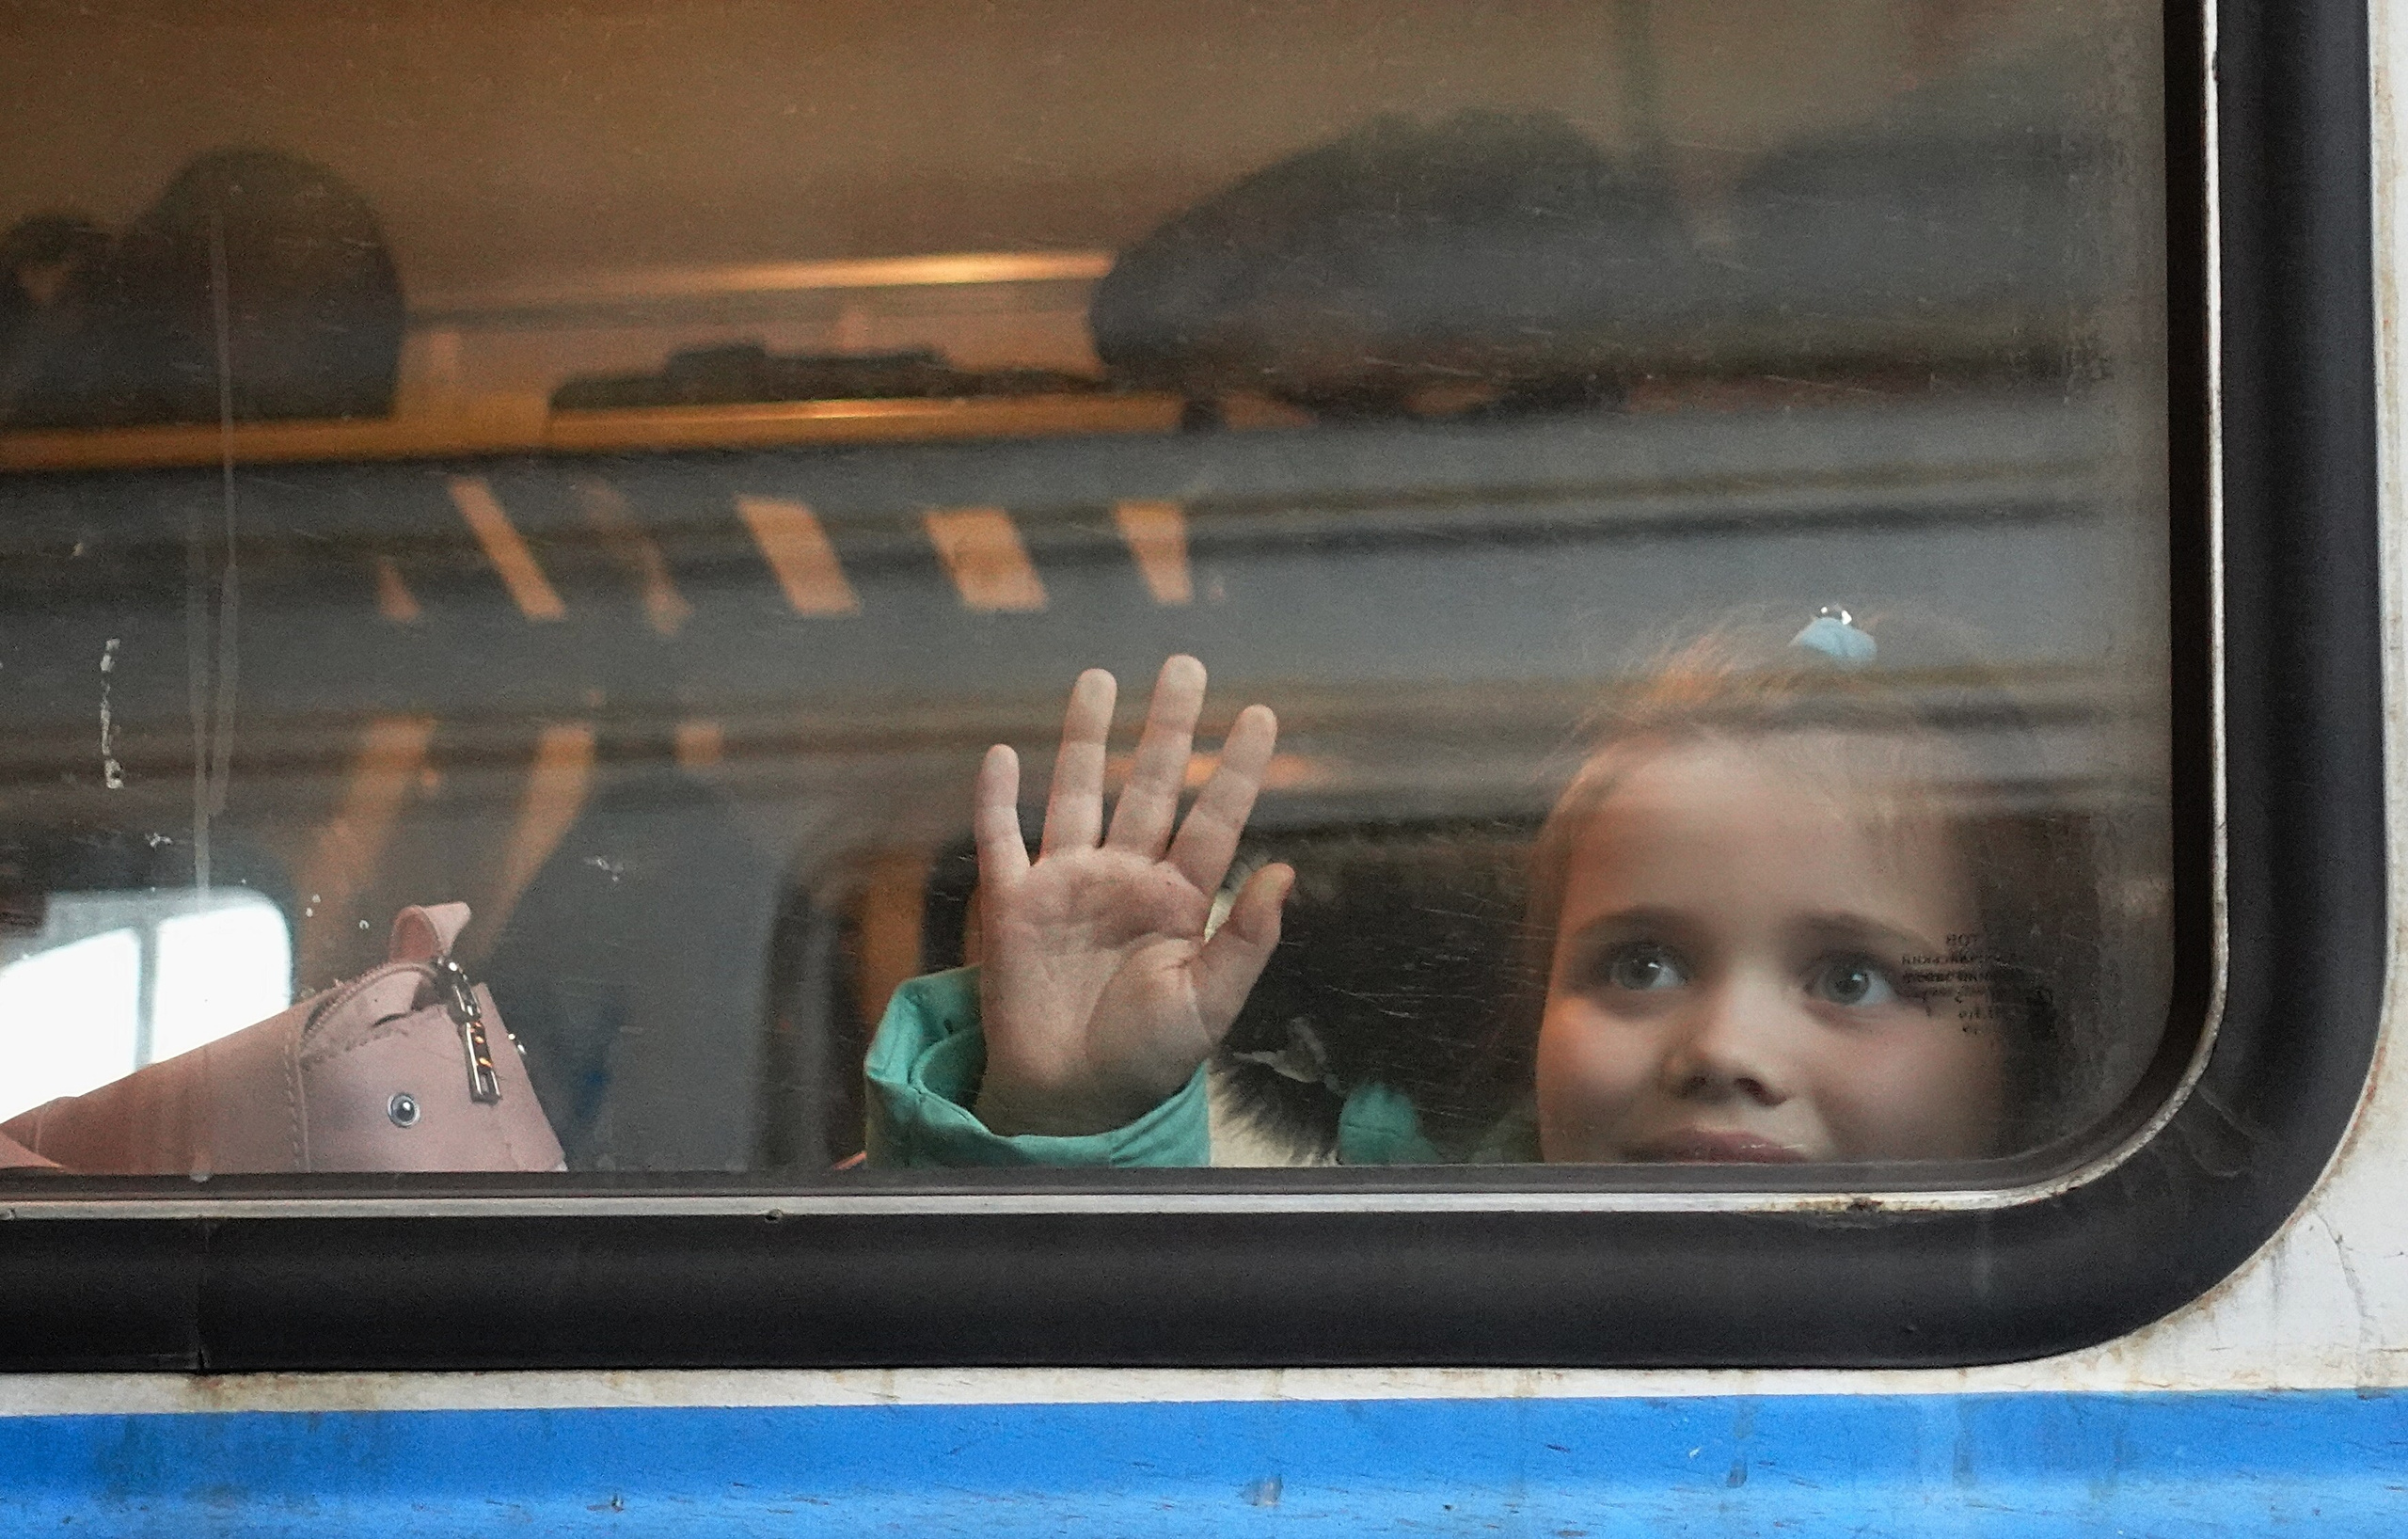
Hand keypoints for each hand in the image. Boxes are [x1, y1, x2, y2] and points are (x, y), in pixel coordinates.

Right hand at [971, 655, 1291, 1136]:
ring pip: (1077, 793)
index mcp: (1179, 901)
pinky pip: (1001, 840)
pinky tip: (1002, 753)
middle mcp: (1124, 879)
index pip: (1214, 819)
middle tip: (1186, 666)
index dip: (1237, 769)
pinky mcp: (1012, 906)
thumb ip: (1246, 940)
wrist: (1070, 1100)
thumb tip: (1286, 872)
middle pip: (1150, 786)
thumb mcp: (1209, 1006)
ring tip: (1099, 680)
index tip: (1262, 715)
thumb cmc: (1145, 1059)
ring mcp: (1067, 886)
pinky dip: (996, 799)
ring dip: (1087, 738)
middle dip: (1168, 727)